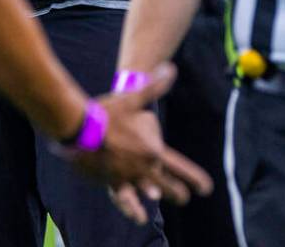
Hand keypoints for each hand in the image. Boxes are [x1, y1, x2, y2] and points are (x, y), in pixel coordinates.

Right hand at [68, 63, 212, 223]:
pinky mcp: (110, 181)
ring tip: (159, 202)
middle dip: (177, 192)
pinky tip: (137, 216)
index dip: (195, 179)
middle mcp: (143, 168)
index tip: (206, 188)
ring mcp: (127, 177)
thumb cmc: (107, 113)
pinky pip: (125, 198)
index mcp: (152, 151)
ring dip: (157, 197)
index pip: (180, 168)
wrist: (78, 128)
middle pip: (166, 186)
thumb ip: (154, 86)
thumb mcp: (133, 98)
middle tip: (185, 197)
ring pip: (148, 193)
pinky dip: (132, 206)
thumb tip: (170, 68)